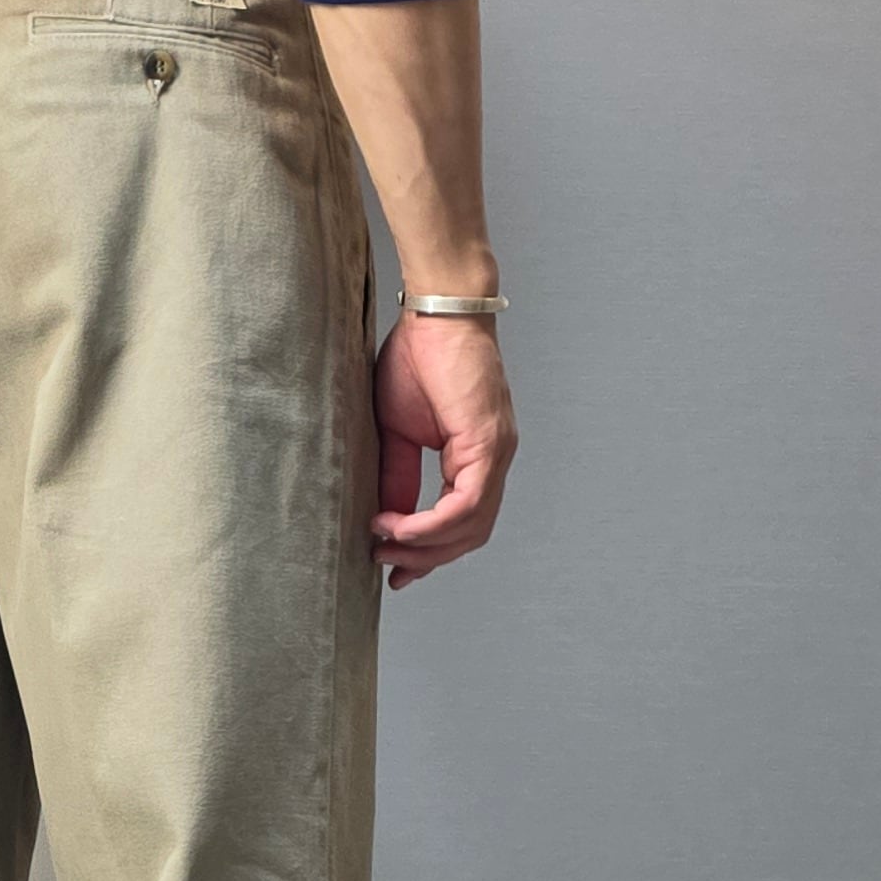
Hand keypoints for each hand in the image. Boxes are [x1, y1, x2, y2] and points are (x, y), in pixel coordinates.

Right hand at [372, 304, 515, 589]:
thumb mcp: (397, 430)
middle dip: (426, 558)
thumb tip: (388, 517)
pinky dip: (430, 523)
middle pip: (470, 535)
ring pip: (470, 527)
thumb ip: (397, 475)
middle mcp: (494, 460)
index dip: (429, 552)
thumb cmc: (417, 356)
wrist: (437, 312)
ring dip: (426, 546)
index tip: (396, 569)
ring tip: (384, 542)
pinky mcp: (487, 443)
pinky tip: (397, 524)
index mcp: (476, 456)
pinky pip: (465, 504)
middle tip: (387, 563)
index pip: (462, 522)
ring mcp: (496, 454)